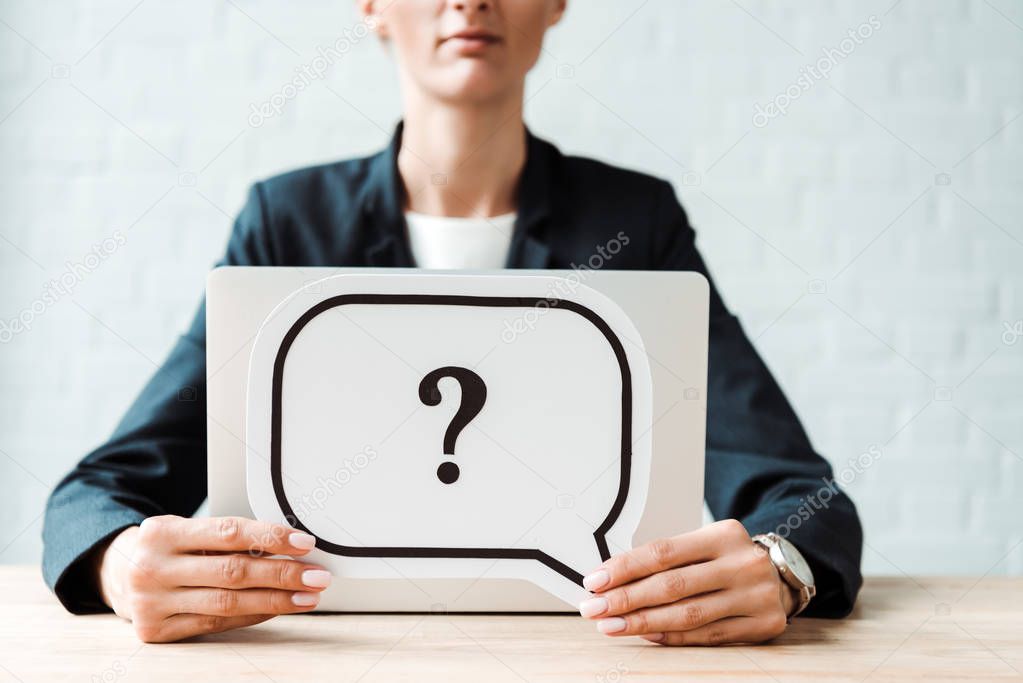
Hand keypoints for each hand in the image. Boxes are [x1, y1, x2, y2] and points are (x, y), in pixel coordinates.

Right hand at [94, 516, 330, 642]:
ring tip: (308, 595)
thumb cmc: (166, 547)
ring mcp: (151, 603)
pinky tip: (278, 608)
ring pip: (228, 602)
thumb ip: (227, 537)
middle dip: (283, 574)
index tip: (305, 543)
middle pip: (232, 572)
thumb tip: (290, 546)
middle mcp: (153, 567)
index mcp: (162, 531)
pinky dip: (253, 615)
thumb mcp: (186, 529)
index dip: (270, 537)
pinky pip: (216, 623)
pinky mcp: (156, 631)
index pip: (228, 533)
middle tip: (318, 574)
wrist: (114, 573)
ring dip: (276, 600)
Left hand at [578, 519, 794, 645]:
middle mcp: (743, 563)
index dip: (625, 567)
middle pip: (673, 585)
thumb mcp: (704, 545)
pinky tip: (647, 634)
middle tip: (594, 608)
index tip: (595, 580)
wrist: (780, 576)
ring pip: (688, 614)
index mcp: (723, 534)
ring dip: (643, 622)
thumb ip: (667, 560)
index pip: (663, 552)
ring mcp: (756, 595)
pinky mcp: (763, 624)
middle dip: (627, 598)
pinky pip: (708, 635)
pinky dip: (673, 636)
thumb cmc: (727, 560)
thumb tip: (611, 580)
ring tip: (612, 626)